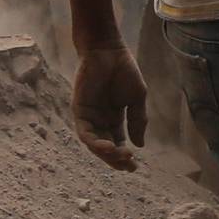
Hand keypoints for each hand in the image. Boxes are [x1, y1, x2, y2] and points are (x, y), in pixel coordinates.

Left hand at [72, 44, 148, 169]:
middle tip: (128, 166)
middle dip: (116, 159)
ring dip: (105, 153)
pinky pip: (84, 132)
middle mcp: (100, 120)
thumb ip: (138, 121)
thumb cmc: (124, 70)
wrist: (108, 51)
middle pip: (106, 147)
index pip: (118, 143)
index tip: (135, 167)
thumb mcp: (137, 98)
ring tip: (119, 156)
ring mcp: (89, 116)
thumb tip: (140, 145)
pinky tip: (106, 147)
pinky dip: (93, 142)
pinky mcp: (79, 110)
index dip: (125, 156)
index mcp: (114, 119)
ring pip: (94, 143)